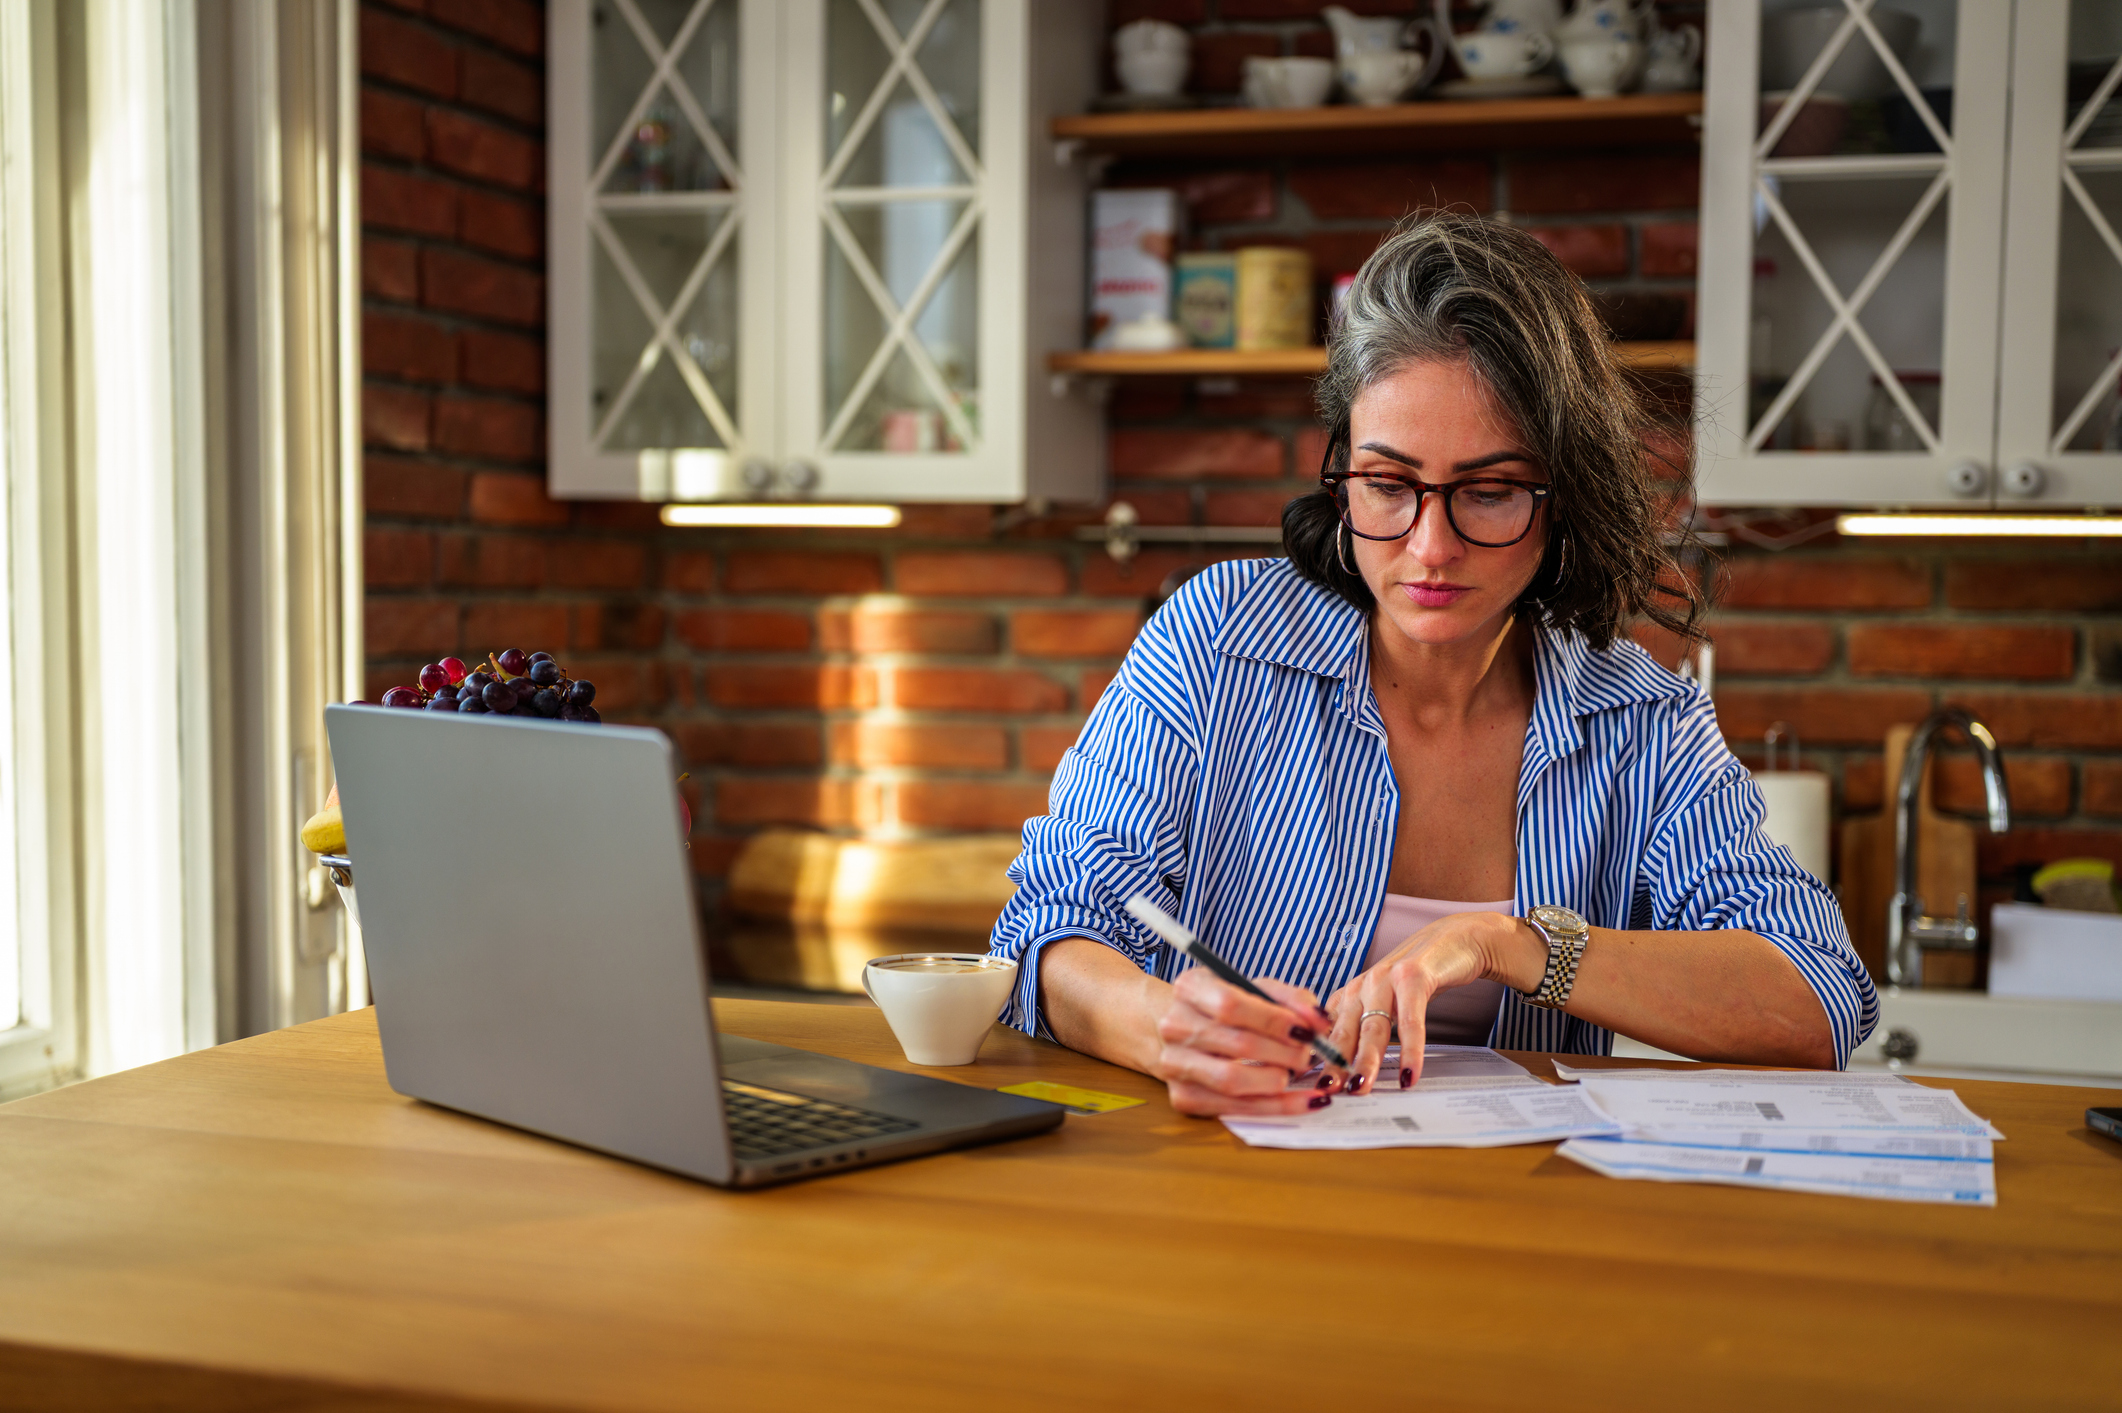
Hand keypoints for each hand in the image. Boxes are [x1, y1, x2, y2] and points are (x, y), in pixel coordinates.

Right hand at [1150, 967, 1341, 1117]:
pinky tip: (1303, 1102)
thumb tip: (1320, 1022)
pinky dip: (1275, 1108)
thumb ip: (1291, 1000)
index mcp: (1191, 989)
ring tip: (1297, 1073)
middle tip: (1308, 1055)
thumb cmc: (1226, 1008)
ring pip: (1232, 1081)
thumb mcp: (1255, 990)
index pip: (1231, 1005)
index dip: (1273, 1020)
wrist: (1185, 1032)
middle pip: (1237, 1044)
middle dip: (1284, 1053)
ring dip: (1277, 1081)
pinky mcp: (1183, 1098)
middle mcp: (1175, 1026)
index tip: (1306, 1031)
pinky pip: (1233, 1109)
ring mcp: (1175, 1064)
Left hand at [1323, 912, 1539, 1093]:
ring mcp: (1386, 979)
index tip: (1308, 1085)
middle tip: (1325, 1092)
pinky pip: (1410, 1021)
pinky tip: (1410, 1073)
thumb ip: (1365, 1027)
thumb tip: (1346, 1069)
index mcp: (1351, 994)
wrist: (1458, 940)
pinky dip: (1411, 1050)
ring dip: (1366, 1062)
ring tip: (1361, 1088)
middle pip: (1344, 1033)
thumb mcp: (1386, 1001)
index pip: (1326, 1032)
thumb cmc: (1420, 978)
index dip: (1316, 1058)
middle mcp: (1362, 986)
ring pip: (1373, 1029)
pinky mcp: (1414, 977)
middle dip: (1333, 1065)